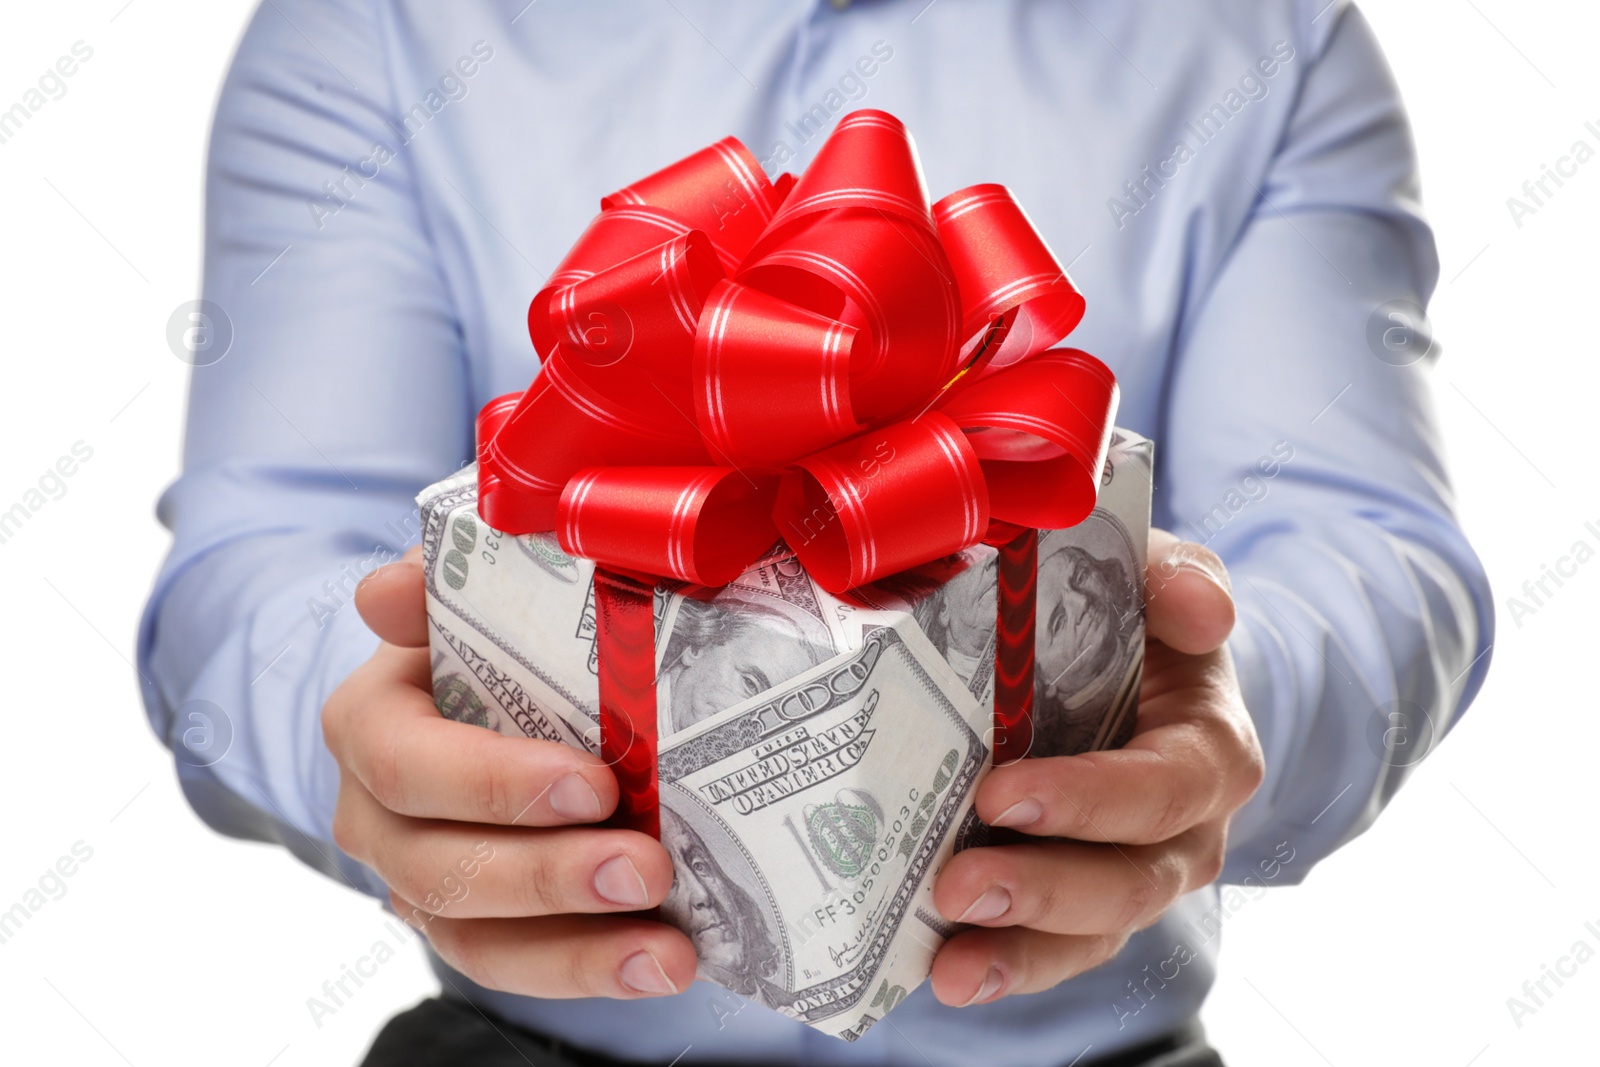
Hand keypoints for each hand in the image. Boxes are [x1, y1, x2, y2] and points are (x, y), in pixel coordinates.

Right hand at [322, 546, 694, 998]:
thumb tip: (390, 590)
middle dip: (548, 876)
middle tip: (647, 867)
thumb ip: (442, 579)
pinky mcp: (474, 928)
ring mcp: (419, 882)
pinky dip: (589, 971)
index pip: (405, 762)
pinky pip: (518, 968)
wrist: (500, 694)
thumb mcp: (471, 592)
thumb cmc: (491, 633)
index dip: (492, 782)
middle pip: (439, 867)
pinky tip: (659, 963)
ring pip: (475, 937)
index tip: (593, 784)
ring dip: (576, 951)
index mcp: (370, 721)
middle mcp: (377, 813)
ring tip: (665, 951)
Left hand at [928, 530, 1264, 1006]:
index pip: (1165, 786)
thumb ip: (1176, 576)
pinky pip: (1055, 952)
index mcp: (1208, 747)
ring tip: (950, 959)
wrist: (1118, 655)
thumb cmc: (1131, 612)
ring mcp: (1134, 875)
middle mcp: (1185, 828)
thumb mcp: (1155, 574)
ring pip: (1094, 933)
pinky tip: (944, 972)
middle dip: (1045, 888)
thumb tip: (1201, 609)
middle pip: (1131, 882)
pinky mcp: (1082, 906)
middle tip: (958, 882)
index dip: (1091, 799)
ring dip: (1020, 949)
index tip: (1002, 794)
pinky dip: (1004, 966)